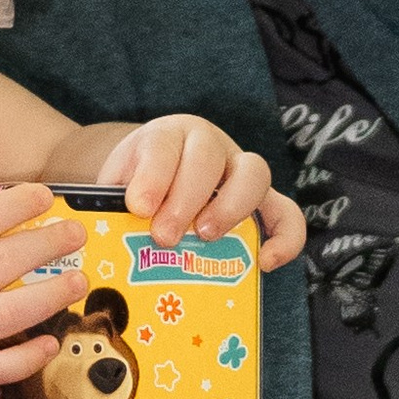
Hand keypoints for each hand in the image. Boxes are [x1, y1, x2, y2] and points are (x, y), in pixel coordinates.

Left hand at [107, 114, 305, 269]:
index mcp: (167, 135)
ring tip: (205, 237)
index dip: (152, 177)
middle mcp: (208, 144)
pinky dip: (283, 237)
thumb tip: (113, 232)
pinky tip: (264, 262)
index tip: (137, 207)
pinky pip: (285, 212)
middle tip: (164, 235)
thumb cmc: (135, 186)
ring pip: (253, 173)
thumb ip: (115, 202)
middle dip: (184, 198)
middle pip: (207, 157)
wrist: (154, 178)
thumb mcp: (117, 186)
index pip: (162, 146)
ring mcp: (239, 169)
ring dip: (231, 208)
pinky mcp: (262, 199)